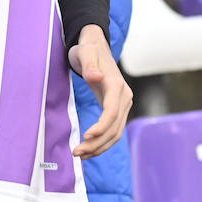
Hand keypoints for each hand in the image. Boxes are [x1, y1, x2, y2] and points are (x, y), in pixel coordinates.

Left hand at [68, 24, 132, 158]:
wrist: (95, 46)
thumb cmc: (88, 50)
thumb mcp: (85, 52)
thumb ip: (89, 65)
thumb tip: (96, 77)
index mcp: (117, 86)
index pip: (112, 112)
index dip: (101, 127)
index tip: (86, 137)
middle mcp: (124, 97)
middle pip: (114, 128)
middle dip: (97, 143)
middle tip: (77, 152)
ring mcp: (123, 104)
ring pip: (115, 133)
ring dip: (99, 147)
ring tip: (80, 154)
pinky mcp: (117, 109)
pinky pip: (113, 130)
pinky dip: (102, 142)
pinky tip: (89, 149)